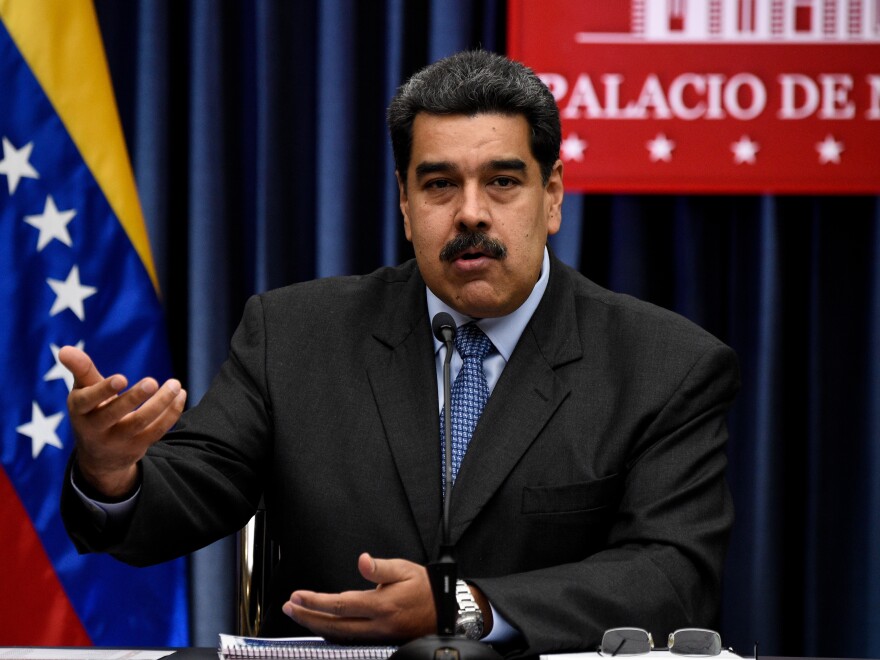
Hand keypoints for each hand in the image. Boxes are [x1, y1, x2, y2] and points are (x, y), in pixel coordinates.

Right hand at [59, 345, 186, 497]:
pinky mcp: (137, 447)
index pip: (88, 400)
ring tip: (175, 384)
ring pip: (140, 422)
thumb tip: (63, 349)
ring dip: (161, 403)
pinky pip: (157, 431)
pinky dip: (171, 413)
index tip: (121, 378)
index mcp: (80, 410)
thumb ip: (80, 369)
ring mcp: (117, 440)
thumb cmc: (92, 411)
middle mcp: (95, 428)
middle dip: (134, 398)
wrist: (99, 457)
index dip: (104, 390)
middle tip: (152, 382)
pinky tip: (181, 395)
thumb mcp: (83, 392)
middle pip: (114, 414)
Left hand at [282, 553, 435, 643]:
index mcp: (381, 605)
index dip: (315, 601)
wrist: (447, 610)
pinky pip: (350, 639)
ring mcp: (378, 635)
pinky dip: (332, 633)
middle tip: (290, 607)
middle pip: (334, 625)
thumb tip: (362, 560)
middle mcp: (377, 624)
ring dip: (316, 626)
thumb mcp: (404, 569)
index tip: (298, 595)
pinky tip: (323, 626)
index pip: (340, 605)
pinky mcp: (380, 639)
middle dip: (308, 616)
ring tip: (299, 615)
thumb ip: (380, 567)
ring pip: (340, 635)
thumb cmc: (426, 588)